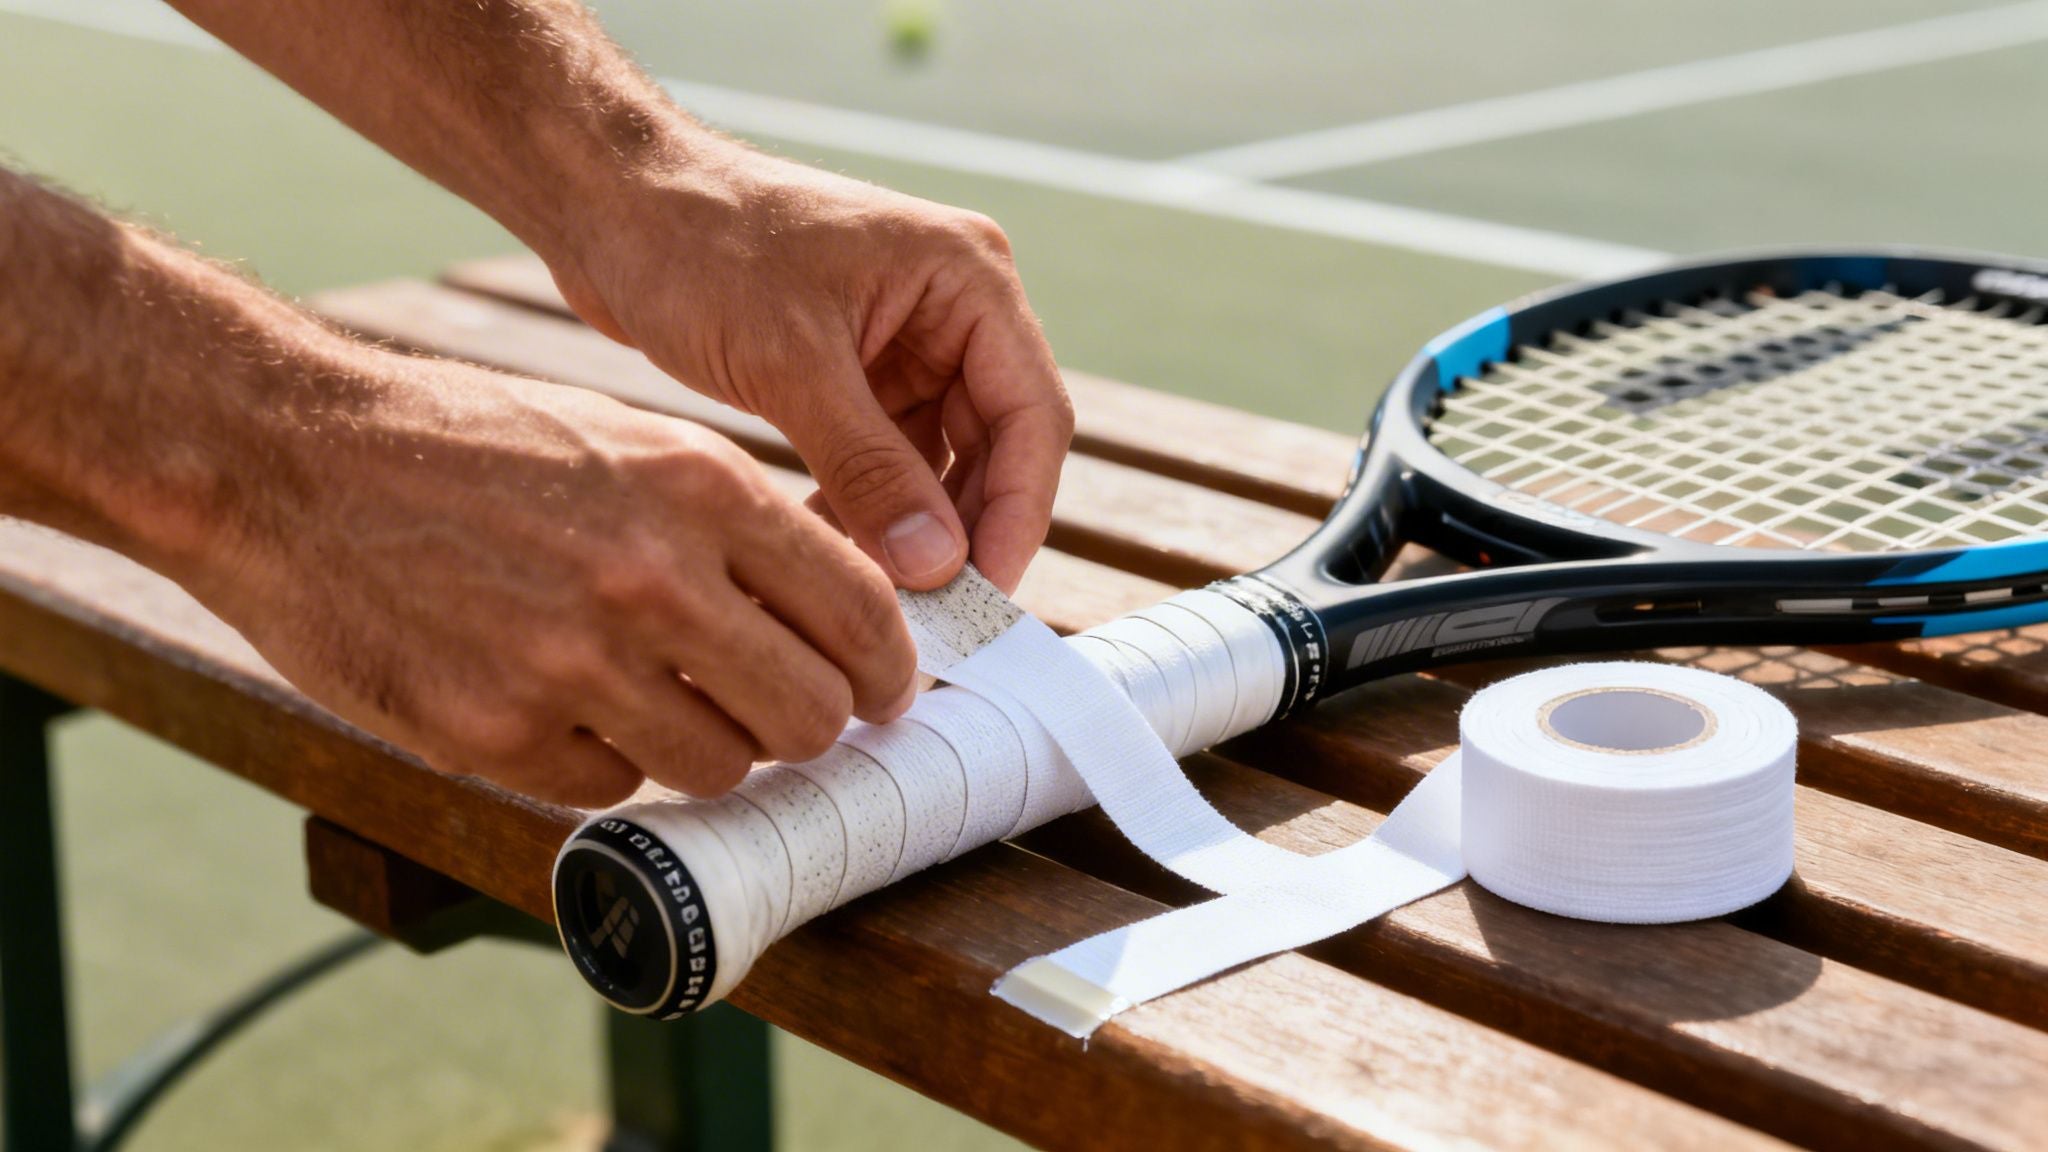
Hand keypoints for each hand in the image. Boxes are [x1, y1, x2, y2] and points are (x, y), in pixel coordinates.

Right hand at [198, 351, 917, 805]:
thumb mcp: (629, 441)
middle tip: (782, 718)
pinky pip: (611, 786)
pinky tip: (560, 705)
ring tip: (655, 699)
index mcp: (700, 489)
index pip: (861, 614)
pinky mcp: (495, 733)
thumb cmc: (468, 445)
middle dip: (808, 727)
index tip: (883, 692)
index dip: (888, 671)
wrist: (288, 461)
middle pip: (809, 714)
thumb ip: (736, 527)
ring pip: (719, 767)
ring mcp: (571, 663)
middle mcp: (651, 577)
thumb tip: (839, 615)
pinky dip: (603, 761)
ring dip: (706, 748)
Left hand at [548, 145, 1072, 593]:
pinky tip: (825, 555)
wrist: (606, 205)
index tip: (983, 595)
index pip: (1032, 415)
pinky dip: (864, 509)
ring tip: (871, 598)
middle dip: (964, 532)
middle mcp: (952, 308)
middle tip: (931, 619)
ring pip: (939, 463)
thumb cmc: (696, 245)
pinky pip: (885, 460)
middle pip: (997, 446)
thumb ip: (870, 468)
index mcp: (967, 278)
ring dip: (910, 530)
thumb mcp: (789, 363)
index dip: (1016, 513)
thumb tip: (938, 567)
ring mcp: (905, 341)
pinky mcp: (855, 371)